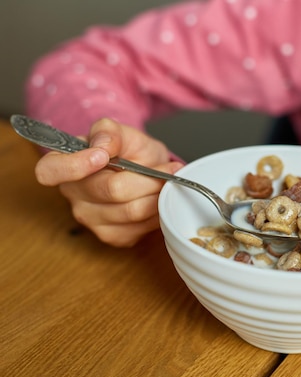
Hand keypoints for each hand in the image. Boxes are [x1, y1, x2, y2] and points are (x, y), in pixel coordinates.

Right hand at [34, 118, 183, 246]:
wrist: (148, 169)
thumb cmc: (130, 151)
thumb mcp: (123, 132)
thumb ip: (110, 132)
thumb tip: (103, 146)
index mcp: (62, 165)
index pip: (49, 171)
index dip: (76, 165)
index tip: (103, 156)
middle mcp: (72, 195)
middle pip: (112, 190)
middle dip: (147, 178)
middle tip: (168, 168)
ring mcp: (90, 219)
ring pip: (132, 211)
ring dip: (158, 195)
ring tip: (168, 181)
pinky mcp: (112, 236)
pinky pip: (140, 227)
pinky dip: (158, 212)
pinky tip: (159, 199)